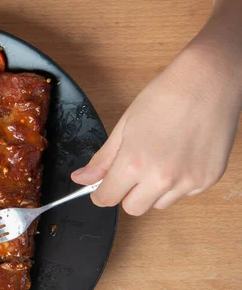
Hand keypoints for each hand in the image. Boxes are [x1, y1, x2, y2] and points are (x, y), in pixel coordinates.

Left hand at [72, 47, 240, 215]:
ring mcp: (188, 181)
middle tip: (132, 171)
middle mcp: (161, 178)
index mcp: (134, 163)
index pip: (107, 199)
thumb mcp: (125, 126)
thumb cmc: (164, 97)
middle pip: (133, 208)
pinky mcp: (208, 180)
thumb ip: (102, 159)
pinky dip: (179, 183)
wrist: (208, 81)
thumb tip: (80, 178)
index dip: (100, 193)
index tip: (102, 188)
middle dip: (127, 194)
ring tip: (161, 159)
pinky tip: (182, 156)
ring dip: (153, 190)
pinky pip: (185, 195)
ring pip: (159, 204)